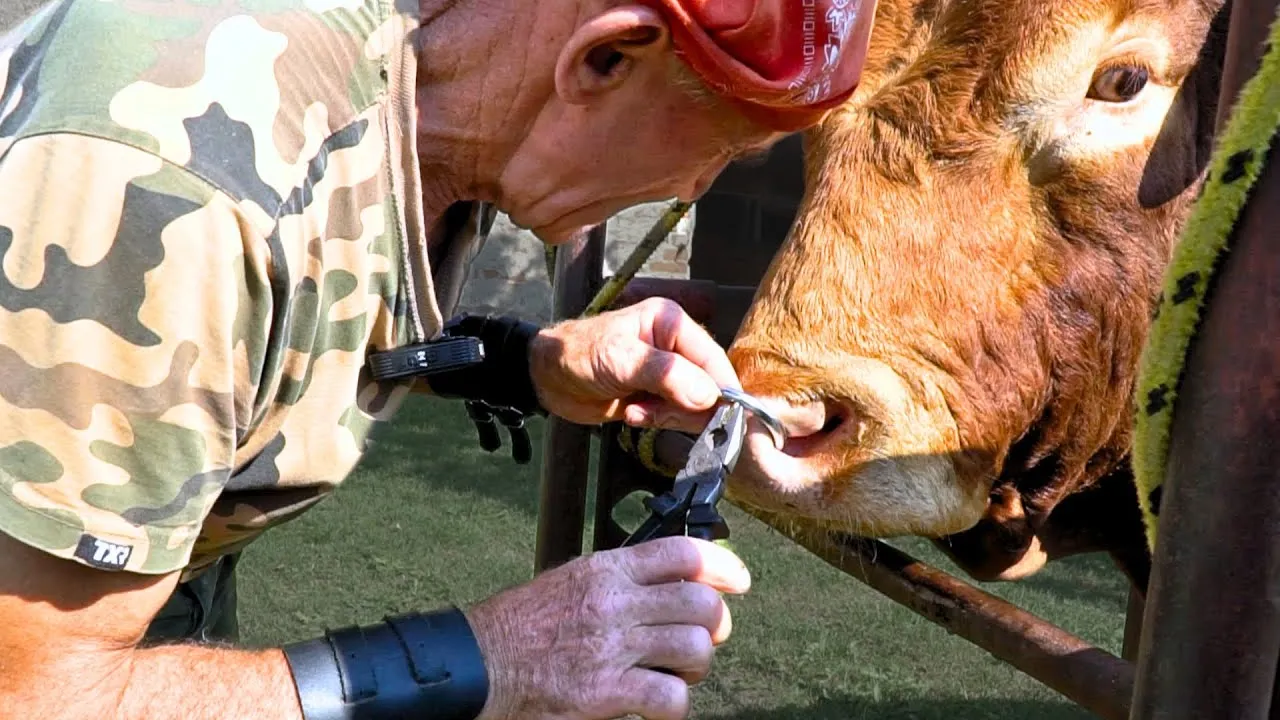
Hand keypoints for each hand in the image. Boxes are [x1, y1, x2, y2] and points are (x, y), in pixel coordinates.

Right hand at [464, 537, 750, 719]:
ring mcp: (611, 648)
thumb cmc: (519, 627)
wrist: (477, 665)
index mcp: (604, 570)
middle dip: (714, 626)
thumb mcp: (569, 581)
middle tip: (702, 639)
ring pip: (695, 650)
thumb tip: (673, 584)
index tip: (737, 581)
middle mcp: (613, 603)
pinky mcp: (605, 693)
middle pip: (701, 603)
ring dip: (694, 667)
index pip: (681, 553)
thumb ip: (619, 581)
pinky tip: (656, 705)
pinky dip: (673, 706)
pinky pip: (669, 698)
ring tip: (675, 674)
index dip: (722, 565)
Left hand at [529, 297, 738, 432]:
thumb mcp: (623, 361)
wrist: (547, 378)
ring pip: (693, 404)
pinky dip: (657, 420)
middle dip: (688, 406)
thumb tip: (709, 396)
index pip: (712, 357)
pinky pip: (674, 415)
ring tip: (638, 411)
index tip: (727, 417)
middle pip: (708, 385)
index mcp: (671, 322)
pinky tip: (632, 414)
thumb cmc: (579, 356)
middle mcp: (675, 345)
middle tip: (659, 413)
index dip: (722, 388)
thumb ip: (667, 376)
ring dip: (668, 415)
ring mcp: (667, 373)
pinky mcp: (657, 395)